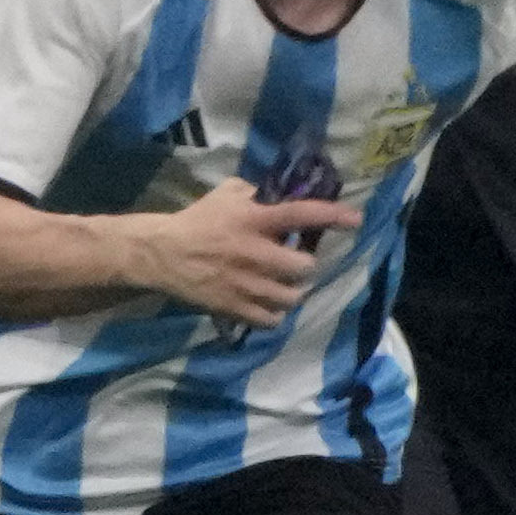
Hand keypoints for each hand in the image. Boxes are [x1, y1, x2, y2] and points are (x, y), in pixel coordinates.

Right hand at [131, 176, 362, 326]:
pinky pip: (271, 320)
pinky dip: (274, 314)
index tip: (354, 219)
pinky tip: (267, 305)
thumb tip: (281, 195)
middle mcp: (255, 253)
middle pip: (303, 267)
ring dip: (291, 291)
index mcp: (254, 220)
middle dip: (302, 266)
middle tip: (293, 264)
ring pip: (291, 297)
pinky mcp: (234, 308)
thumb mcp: (225, 195)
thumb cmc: (196, 220)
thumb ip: (255, 194)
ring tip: (282, 287)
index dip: (332, 216)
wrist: (161, 254)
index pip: (300, 215)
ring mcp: (245, 284)